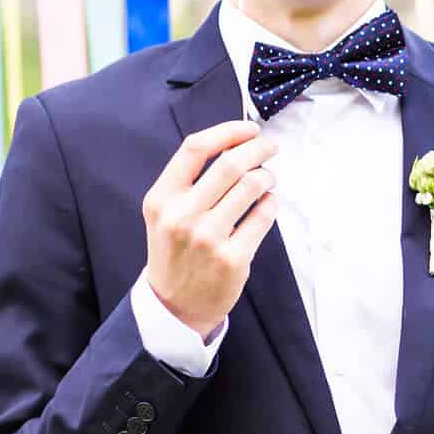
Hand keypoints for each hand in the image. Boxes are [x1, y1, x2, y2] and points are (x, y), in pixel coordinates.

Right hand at [139, 121, 279, 338]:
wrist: (174, 305)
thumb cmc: (175, 250)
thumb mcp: (165, 213)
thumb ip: (190, 181)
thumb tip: (234, 144)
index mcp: (161, 198)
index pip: (195, 148)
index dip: (227, 132)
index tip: (249, 129)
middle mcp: (182, 215)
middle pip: (230, 164)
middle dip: (258, 149)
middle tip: (270, 147)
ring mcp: (208, 238)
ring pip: (251, 187)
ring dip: (267, 176)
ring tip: (268, 178)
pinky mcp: (233, 258)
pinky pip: (263, 217)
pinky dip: (271, 203)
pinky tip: (268, 203)